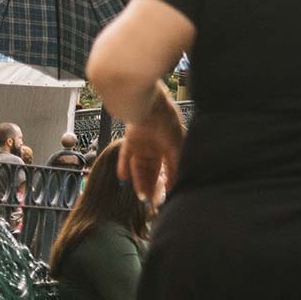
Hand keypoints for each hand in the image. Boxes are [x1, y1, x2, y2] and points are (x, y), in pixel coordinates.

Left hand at [117, 84, 184, 202]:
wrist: (142, 99)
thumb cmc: (164, 115)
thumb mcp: (176, 142)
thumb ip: (176, 162)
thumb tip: (177, 181)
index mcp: (173, 141)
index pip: (172, 165)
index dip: (170, 179)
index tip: (168, 194)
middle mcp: (159, 142)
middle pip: (155, 167)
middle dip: (153, 183)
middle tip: (151, 200)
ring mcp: (145, 140)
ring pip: (141, 164)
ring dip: (140, 178)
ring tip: (139, 194)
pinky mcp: (130, 137)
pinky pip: (127, 154)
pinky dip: (125, 165)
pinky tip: (123, 177)